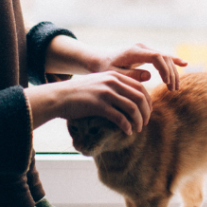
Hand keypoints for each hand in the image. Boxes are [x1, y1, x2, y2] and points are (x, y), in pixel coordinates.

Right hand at [27, 71, 151, 134]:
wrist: (60, 96)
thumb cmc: (80, 93)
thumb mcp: (99, 82)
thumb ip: (114, 86)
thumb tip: (131, 98)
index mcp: (114, 75)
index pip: (140, 87)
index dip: (147, 101)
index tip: (147, 112)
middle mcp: (112, 82)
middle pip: (139, 97)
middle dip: (145, 112)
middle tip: (144, 123)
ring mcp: (106, 93)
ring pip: (132, 108)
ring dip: (138, 121)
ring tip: (137, 129)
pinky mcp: (98, 105)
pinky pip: (120, 117)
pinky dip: (127, 126)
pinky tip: (127, 131)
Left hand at [98, 43, 187, 92]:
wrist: (100, 61)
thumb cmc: (105, 69)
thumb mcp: (115, 74)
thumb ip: (131, 75)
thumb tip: (149, 76)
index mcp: (134, 51)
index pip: (156, 57)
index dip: (165, 69)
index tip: (167, 84)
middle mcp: (142, 47)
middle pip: (164, 57)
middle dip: (171, 73)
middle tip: (173, 90)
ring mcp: (145, 49)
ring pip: (165, 57)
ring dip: (172, 72)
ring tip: (174, 88)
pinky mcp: (147, 53)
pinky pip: (163, 56)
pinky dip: (173, 60)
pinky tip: (184, 64)